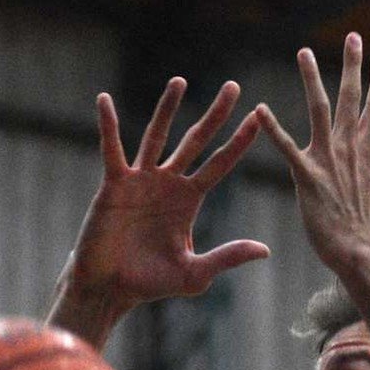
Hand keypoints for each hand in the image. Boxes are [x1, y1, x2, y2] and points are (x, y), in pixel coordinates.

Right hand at [49, 77, 269, 346]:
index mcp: (189, 200)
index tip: (258, 117)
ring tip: (181, 81)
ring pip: (157, 135)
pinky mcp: (114, 184)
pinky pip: (112, 150)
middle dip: (215, 115)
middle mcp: (167, 183)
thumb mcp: (194, 272)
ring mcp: (140, 180)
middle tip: (234, 86)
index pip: (220, 164)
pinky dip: (109, 126)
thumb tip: (265, 250)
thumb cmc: (149, 284)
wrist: (109, 289)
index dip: (238, 142)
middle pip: (196, 141)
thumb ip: (226, 257)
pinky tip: (104, 101)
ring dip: (168, 108)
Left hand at [255, 35, 369, 273]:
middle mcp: (348, 147)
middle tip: (353, 37)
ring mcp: (327, 159)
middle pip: (351, 97)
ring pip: (318, 109)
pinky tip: (259, 108)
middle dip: (352, 66)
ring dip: (311, 79)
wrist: (358, 251)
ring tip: (304, 52)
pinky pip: (286, 147)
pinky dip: (272, 128)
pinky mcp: (306, 175)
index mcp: (367, 149)